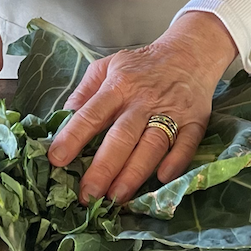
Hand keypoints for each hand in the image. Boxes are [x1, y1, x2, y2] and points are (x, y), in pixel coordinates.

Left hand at [46, 11, 235, 203]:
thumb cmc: (142, 65)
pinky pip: (186, 145)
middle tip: (87, 194)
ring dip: (134, 173)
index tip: (56, 159)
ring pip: (152, 145)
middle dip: (104, 167)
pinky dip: (175, 162)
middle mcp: (143, 100)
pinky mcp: (194, 122)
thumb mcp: (108, 66)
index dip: (73, 136)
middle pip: (122, 136)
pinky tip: (161, 179)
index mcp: (118, 86)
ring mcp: (171, 111)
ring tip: (116, 198)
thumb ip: (85, 92)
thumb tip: (63, 117)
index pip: (92, 113)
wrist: (189, 52)